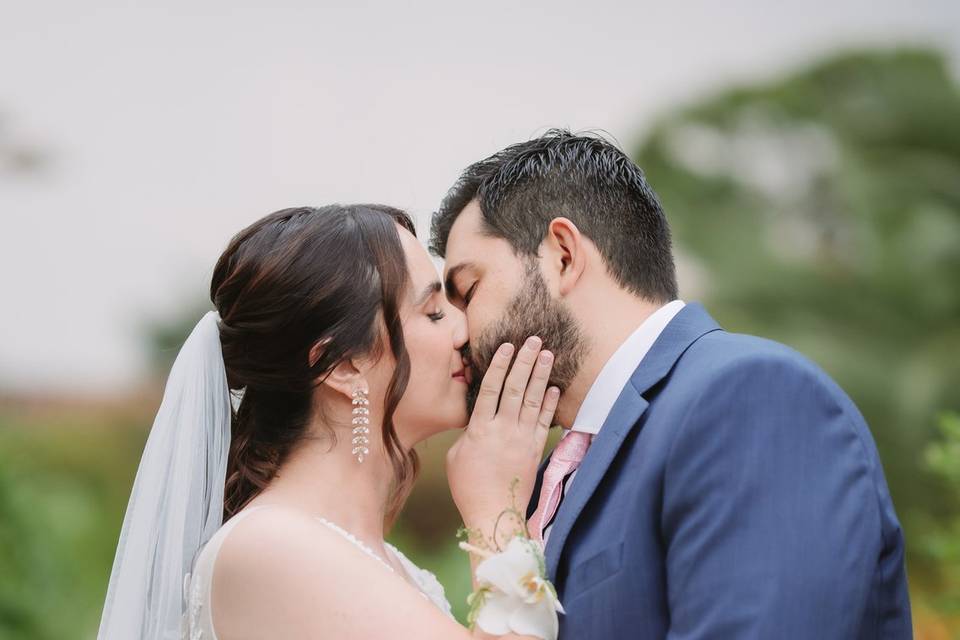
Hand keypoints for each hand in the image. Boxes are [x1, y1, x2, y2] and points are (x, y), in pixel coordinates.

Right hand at [447, 336, 559, 545]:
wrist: (494, 514)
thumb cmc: (469, 487)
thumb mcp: (456, 455)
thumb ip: (468, 433)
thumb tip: (477, 421)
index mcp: (480, 428)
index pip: (491, 388)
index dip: (499, 365)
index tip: (507, 346)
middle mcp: (503, 429)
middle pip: (516, 387)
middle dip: (525, 361)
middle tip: (533, 340)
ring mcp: (521, 438)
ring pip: (533, 400)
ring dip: (541, 375)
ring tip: (547, 354)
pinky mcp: (534, 449)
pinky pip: (544, 421)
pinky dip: (550, 403)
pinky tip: (554, 387)